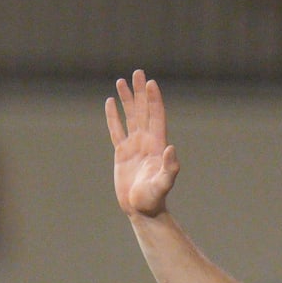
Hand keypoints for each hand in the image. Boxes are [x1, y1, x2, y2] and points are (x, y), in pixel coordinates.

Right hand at [105, 69, 179, 218]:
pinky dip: (113, 117)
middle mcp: (146, 141)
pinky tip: (110, 103)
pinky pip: (116, 130)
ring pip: (130, 117)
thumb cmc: (154, 198)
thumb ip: (169, 168)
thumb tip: (171, 149)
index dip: (153, 99)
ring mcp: (134, 146)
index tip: (149, 82)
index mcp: (157, 144)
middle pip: (143, 110)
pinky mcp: (122, 153)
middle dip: (140, 92)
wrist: (142, 209)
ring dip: (127, 100)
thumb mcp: (163, 184)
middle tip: (137, 72)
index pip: (156, 116)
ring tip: (121, 81)